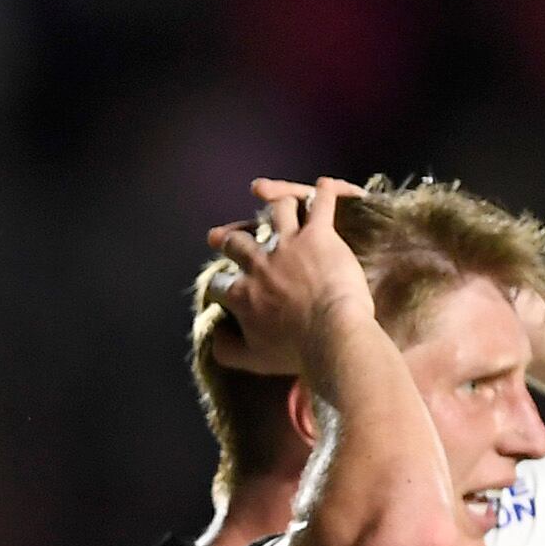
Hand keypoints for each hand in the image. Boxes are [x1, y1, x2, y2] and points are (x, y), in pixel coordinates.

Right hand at [203, 178, 376, 380]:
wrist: (330, 337)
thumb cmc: (295, 353)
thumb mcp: (253, 360)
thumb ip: (228, 350)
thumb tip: (214, 340)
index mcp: (242, 294)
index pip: (220, 283)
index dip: (219, 284)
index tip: (222, 288)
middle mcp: (259, 262)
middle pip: (238, 241)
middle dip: (231, 238)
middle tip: (225, 237)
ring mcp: (289, 243)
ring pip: (279, 211)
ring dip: (278, 206)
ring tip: (277, 204)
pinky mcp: (319, 234)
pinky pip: (321, 203)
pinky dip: (326, 191)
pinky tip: (326, 185)